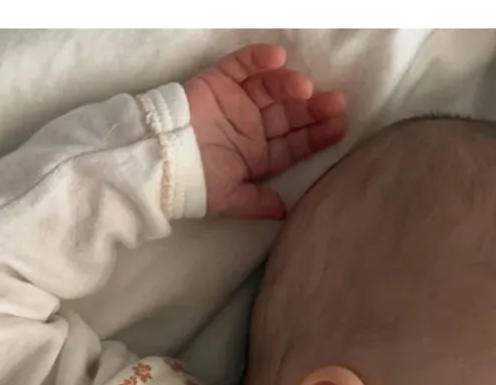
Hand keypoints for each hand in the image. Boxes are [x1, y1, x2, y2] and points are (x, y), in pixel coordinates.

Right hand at [185, 44, 346, 219]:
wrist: (156, 162)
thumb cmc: (191, 183)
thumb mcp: (230, 199)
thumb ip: (258, 204)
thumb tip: (286, 213)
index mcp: (257, 155)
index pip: (294, 143)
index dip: (316, 135)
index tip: (339, 126)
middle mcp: (251, 126)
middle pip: (289, 113)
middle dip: (312, 108)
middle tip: (335, 103)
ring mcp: (236, 102)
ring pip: (270, 87)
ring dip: (289, 85)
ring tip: (303, 88)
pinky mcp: (219, 82)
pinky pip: (242, 65)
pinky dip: (258, 59)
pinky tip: (278, 60)